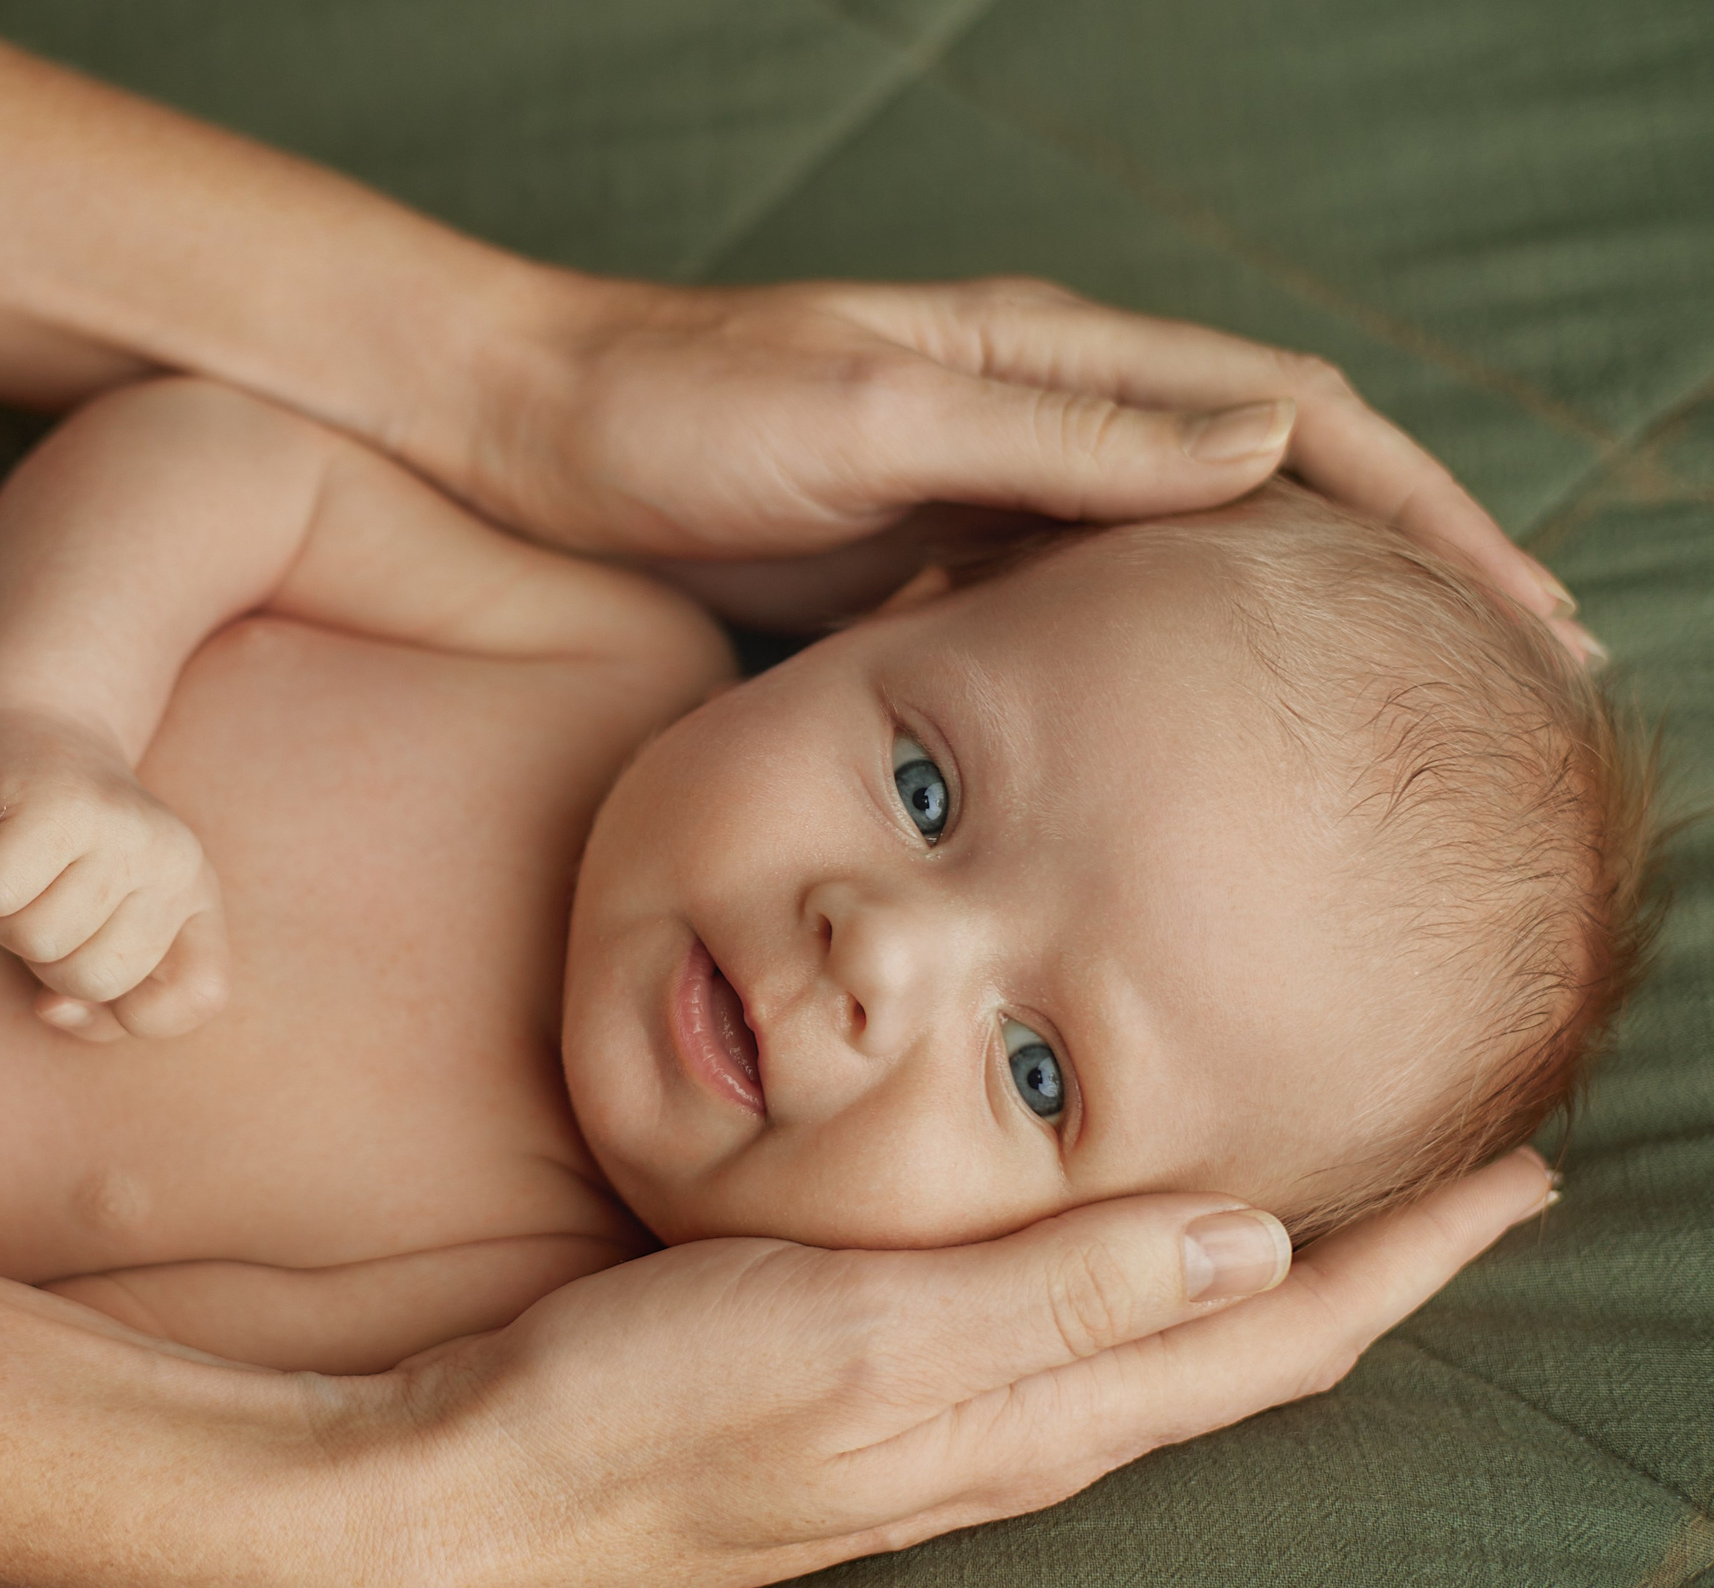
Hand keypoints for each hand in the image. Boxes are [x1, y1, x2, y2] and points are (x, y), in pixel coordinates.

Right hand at [0, 708, 228, 1040]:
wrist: (30, 728)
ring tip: (17, 860)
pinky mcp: (55, 801)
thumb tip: (54, 1009)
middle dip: (44, 953)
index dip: (127, 1010)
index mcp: (197, 894)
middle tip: (43, 890)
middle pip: (92, 978)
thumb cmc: (56, 852)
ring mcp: (120, 827)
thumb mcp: (95, 933)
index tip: (85, 960)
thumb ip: (97, 1004)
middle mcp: (175, 858)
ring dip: (1, 914)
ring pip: (33, 938)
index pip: (197, 996)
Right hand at [324, 1148, 1552, 1587]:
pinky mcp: (870, 1396)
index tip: (1517, 1174)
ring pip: (1158, 1346)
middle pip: (1245, 1349)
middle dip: (1372, 1265)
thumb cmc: (649, 1410)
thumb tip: (1258, 1245)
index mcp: (1030, 1415)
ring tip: (1335, 1197)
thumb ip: (1055, 1296)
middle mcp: (1012, 1431)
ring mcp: (941, 1423)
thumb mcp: (861, 1340)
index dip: (1410, 1258)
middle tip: (1466, 1173)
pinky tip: (1113, 1239)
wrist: (478, 1491)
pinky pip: (1059, 1339)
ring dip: (1267, 1273)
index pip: (1278, 1337)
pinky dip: (1138, 1276)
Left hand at [465, 276, 1595, 660]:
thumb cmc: (682, 410)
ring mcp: (985, 500)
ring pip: (1181, 575)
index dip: (1421, 514)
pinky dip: (1156, 686)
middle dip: (1385, 586)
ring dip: (1283, 647)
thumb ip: (1057, 432)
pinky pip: (1078, 631)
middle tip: (1493, 704)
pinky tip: (1188, 763)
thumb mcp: (872, 416)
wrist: (534, 436)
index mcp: (1055, 359)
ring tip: (1377, 749)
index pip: (1296, 419)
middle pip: (1265, 500)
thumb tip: (1273, 443)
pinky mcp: (923, 572)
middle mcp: (1041, 422)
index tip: (1518, 614)